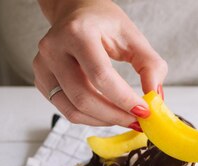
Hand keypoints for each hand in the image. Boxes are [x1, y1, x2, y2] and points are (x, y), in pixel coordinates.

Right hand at [34, 0, 166, 127]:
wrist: (75, 11)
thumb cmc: (103, 22)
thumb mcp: (133, 36)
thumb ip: (150, 65)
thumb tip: (156, 99)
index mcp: (78, 33)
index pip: (101, 75)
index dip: (124, 99)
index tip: (144, 111)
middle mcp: (54, 48)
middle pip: (84, 97)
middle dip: (115, 115)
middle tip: (137, 121)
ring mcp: (43, 65)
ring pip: (73, 110)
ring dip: (104, 121)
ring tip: (125, 118)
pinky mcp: (42, 80)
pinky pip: (67, 110)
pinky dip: (91, 118)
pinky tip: (107, 113)